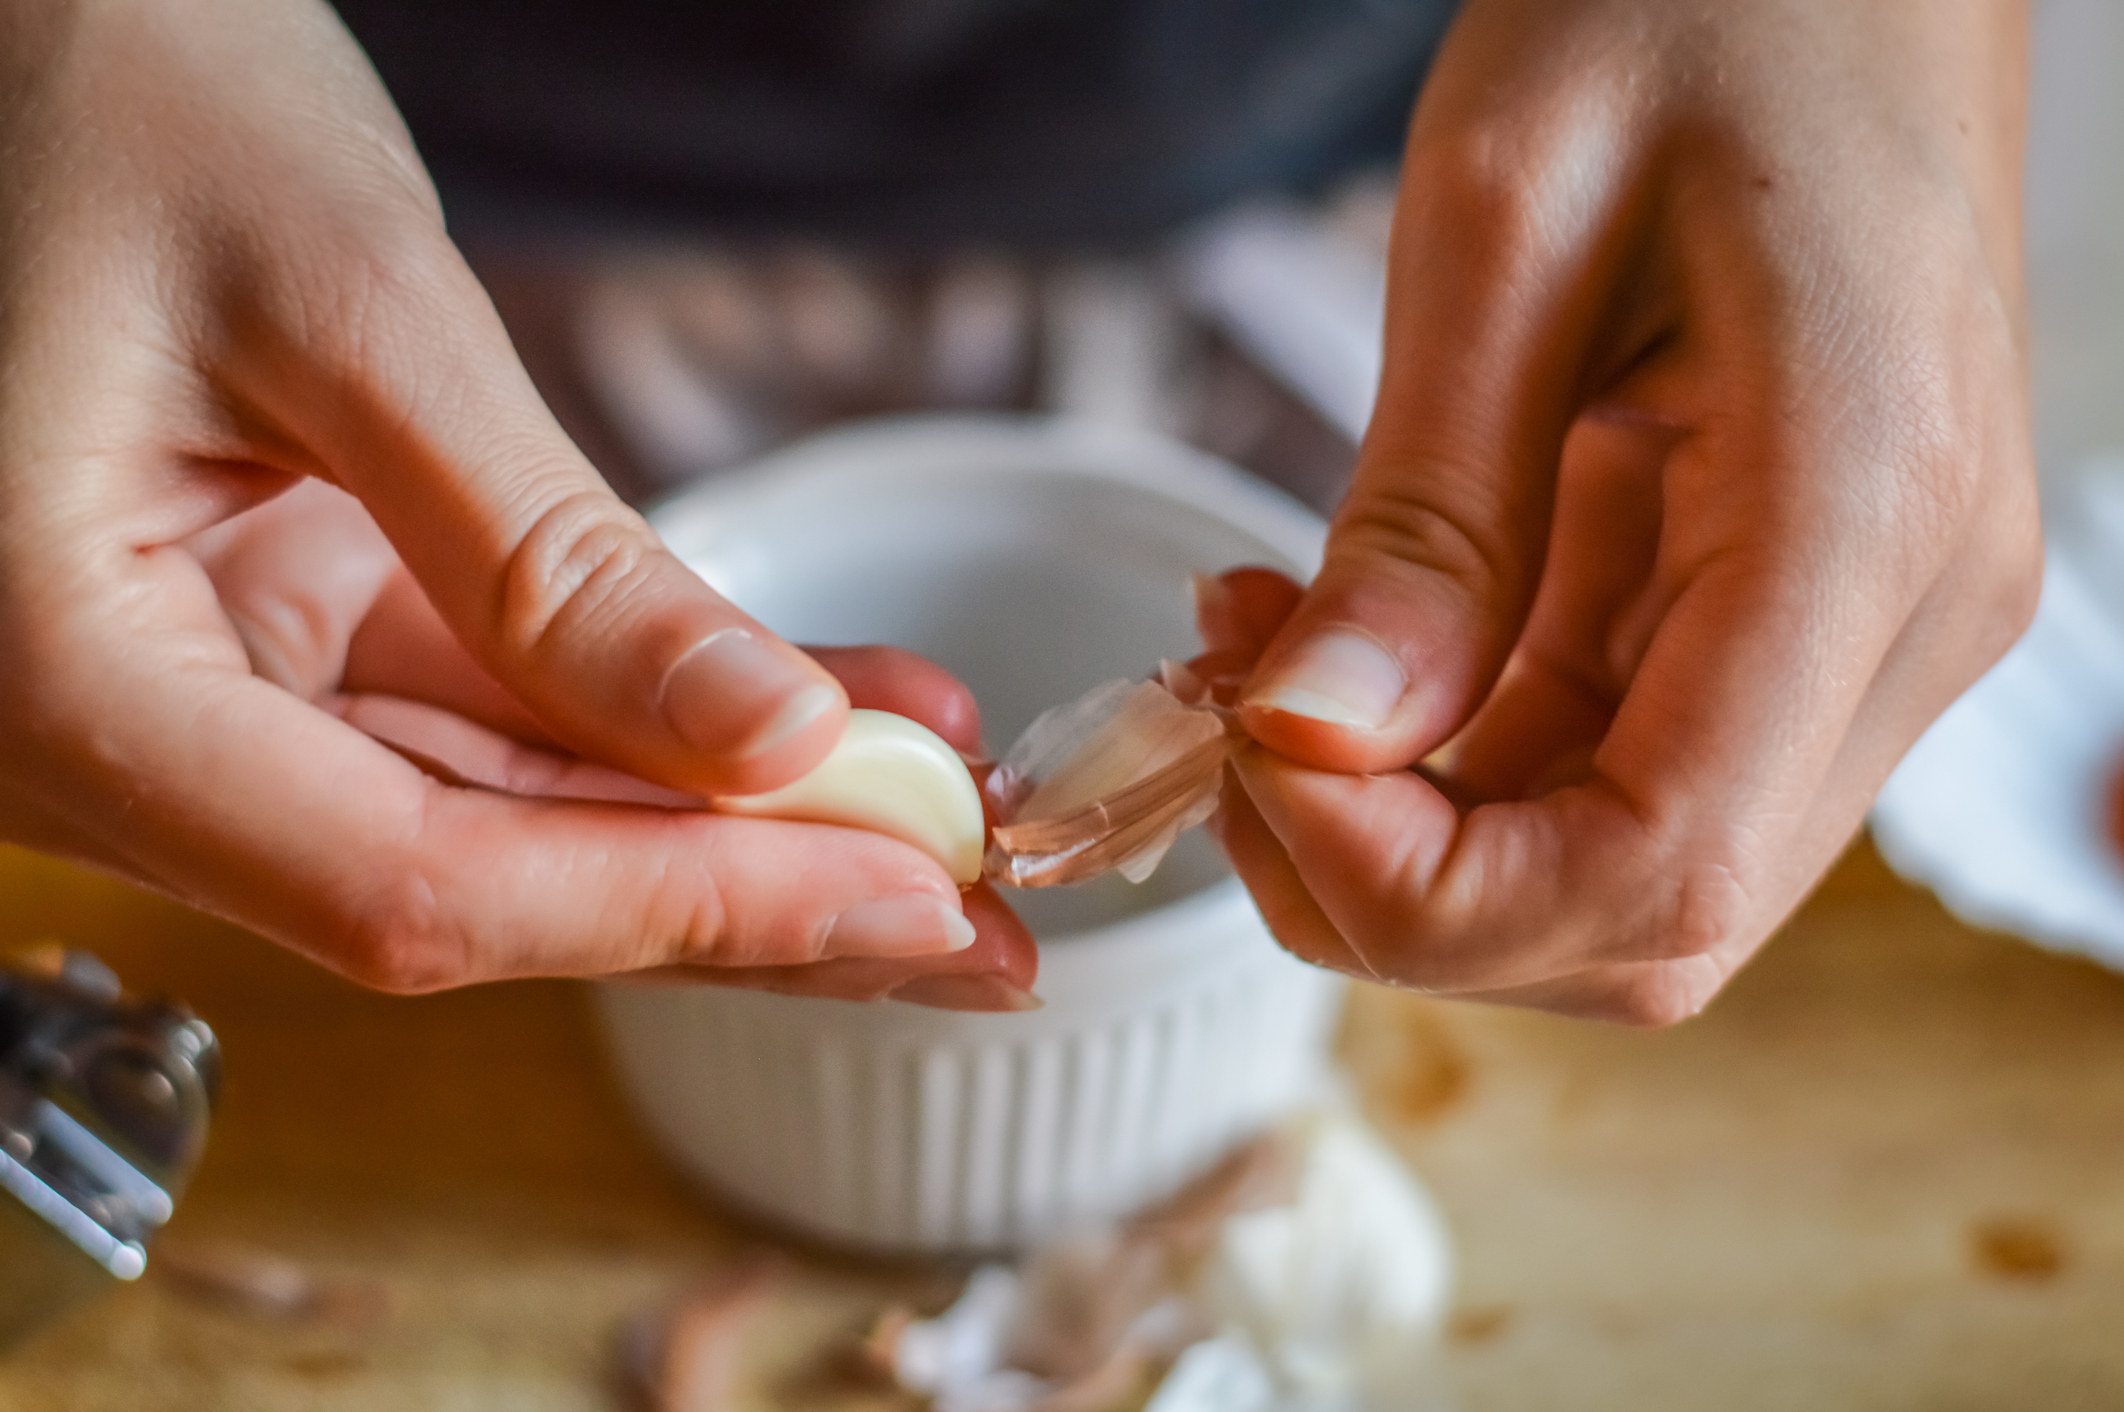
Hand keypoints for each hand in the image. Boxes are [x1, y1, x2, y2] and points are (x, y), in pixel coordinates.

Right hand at [0, 0, 1025, 1001]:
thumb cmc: (107, 94)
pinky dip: (662, 712)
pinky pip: (494, 708)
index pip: (408, 883)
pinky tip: (838, 710)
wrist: (27, 20)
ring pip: (507, 812)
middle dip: (742, 894)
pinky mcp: (285, 628)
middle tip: (972, 915)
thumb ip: (546, 556)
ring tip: (942, 805)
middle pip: (476, 882)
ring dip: (731, 817)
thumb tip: (771, 738)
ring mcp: (208, 691)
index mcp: (62, 683)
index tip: (902, 893)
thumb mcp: (348, 311)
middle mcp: (119, 736)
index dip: (677, 907)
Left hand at [1218, 0, 2038, 1022]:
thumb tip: (1315, 741)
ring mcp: (1861, 628)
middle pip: (1642, 916)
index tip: (1254, 758)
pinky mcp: (1794, 605)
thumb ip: (1425, 513)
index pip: (1654, 869)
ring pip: (1616, 864)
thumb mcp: (1513, 223)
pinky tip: (1337, 647)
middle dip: (1396, 883)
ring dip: (1409, 823)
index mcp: (1865, 523)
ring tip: (1255, 666)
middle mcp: (1903, 622)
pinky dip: (1451, 753)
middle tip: (1229, 731)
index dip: (1419, 887)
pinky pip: (1610, 760)